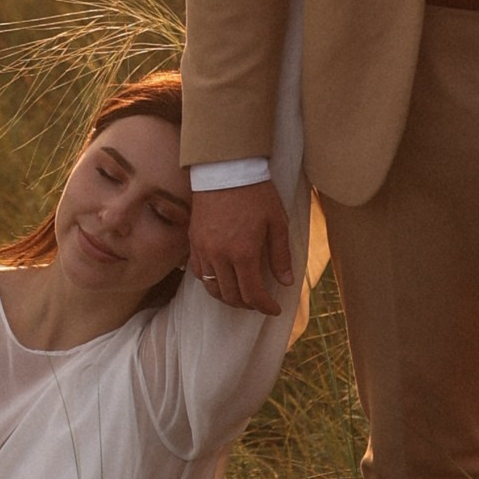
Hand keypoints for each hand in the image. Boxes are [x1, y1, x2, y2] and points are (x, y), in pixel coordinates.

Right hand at [188, 183, 293, 312]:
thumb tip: (286, 282)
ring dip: (228, 297)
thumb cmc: (255, 193)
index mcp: (244, 253)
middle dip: (248, 305)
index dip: (265, 306)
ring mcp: (203, 250)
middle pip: (231, 296)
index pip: (253, 294)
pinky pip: (198, 272)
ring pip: (212, 288)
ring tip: (241, 295)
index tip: (274, 309)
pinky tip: (221, 279)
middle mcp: (221, 256)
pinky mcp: (193, 241)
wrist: (225, 169)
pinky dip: (210, 282)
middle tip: (260, 302)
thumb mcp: (277, 222)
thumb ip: (281, 255)